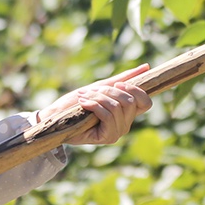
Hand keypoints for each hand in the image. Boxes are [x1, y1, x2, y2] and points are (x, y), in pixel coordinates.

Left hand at [35, 64, 152, 146]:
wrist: (58, 115)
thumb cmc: (78, 101)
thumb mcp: (102, 87)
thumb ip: (123, 79)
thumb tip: (147, 67)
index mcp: (127, 113)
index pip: (146, 103)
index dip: (135, 90)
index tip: (118, 84)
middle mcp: (126, 124)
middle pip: (129, 101)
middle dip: (108, 91)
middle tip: (91, 92)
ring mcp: (117, 133)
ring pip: (116, 107)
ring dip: (97, 98)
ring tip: (84, 98)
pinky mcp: (107, 137)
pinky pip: (107, 116)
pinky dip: (94, 105)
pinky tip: (84, 104)